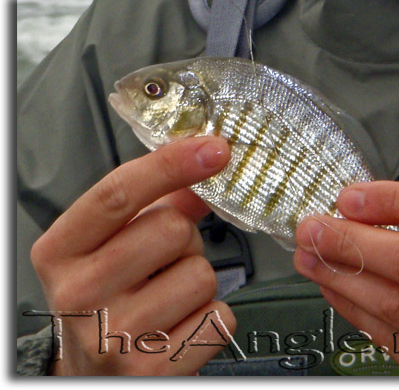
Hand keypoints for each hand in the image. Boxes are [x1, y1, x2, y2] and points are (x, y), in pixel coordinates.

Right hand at [31, 136, 235, 375]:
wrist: (92, 373)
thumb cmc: (102, 300)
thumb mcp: (106, 246)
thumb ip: (151, 204)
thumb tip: (200, 174)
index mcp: (61, 252)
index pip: (118, 193)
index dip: (171, 164)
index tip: (212, 149)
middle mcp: (80, 294)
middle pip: (173, 229)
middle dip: (185, 240)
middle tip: (166, 261)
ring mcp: (115, 338)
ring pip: (202, 275)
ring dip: (198, 282)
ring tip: (169, 297)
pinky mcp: (153, 371)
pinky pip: (218, 318)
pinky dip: (211, 318)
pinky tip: (180, 326)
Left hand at [294, 181, 398, 375]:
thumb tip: (377, 214)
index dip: (395, 201)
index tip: (351, 197)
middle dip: (354, 241)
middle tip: (313, 229)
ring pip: (397, 305)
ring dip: (342, 277)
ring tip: (309, 257)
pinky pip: (393, 339)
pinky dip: (355, 310)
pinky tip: (333, 289)